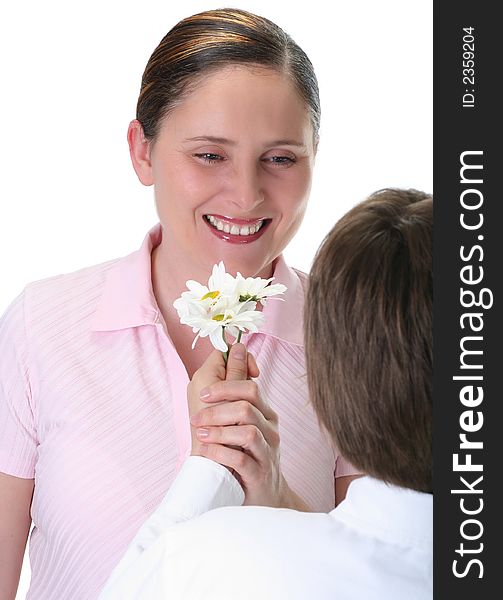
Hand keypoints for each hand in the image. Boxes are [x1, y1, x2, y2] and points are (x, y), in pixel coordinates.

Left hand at [189, 343, 291, 507]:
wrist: (261, 499)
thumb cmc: (243, 455)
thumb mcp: (238, 421)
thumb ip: (236, 387)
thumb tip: (236, 347)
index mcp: (264, 412)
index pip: (251, 384)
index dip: (228, 381)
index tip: (205, 392)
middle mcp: (270, 428)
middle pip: (249, 399)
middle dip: (218, 402)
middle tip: (196, 412)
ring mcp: (267, 451)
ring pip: (246, 427)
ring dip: (217, 428)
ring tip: (199, 433)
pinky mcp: (260, 474)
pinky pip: (241, 457)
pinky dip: (220, 451)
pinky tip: (207, 451)